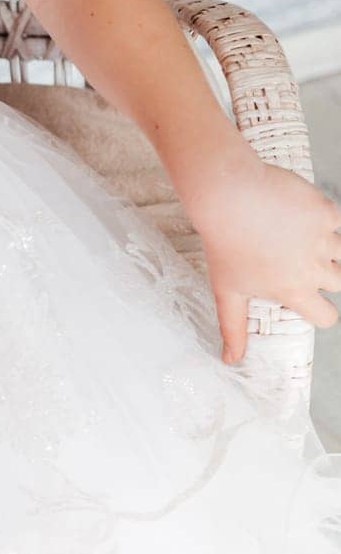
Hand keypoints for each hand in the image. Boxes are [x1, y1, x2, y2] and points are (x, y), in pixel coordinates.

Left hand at [181, 143, 340, 363]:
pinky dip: (319, 216)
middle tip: (293, 256)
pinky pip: (334, 218)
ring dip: (321, 243)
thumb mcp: (226, 290)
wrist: (225, 194)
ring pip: (339, 249)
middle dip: (321, 272)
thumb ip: (234, 328)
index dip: (317, 308)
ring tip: (290, 233)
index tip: (305, 295)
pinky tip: (294, 212)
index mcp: (295, 290)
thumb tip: (230, 360)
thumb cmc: (224, 242)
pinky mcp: (324, 210)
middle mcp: (315, 266)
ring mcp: (322, 237)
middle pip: (338, 280)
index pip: (327, 316)